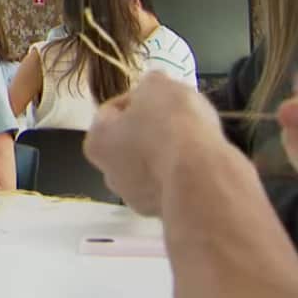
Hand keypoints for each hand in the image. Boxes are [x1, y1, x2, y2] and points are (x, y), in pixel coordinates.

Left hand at [85, 71, 223, 215]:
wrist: (201, 175)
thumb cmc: (170, 124)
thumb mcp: (159, 86)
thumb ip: (152, 84)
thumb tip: (153, 85)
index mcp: (96, 141)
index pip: (112, 111)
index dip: (137, 99)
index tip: (159, 97)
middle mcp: (109, 174)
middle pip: (129, 143)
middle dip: (150, 131)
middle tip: (177, 120)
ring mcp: (137, 198)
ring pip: (151, 167)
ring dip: (167, 155)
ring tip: (193, 143)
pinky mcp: (164, 214)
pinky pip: (172, 187)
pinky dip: (183, 176)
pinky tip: (200, 165)